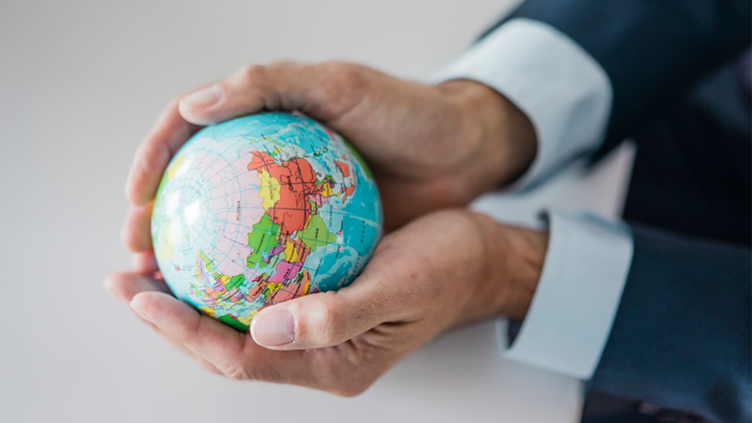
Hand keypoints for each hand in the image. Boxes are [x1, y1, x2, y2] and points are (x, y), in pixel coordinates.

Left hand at [107, 209, 546, 394]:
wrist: (477, 259)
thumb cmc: (445, 273)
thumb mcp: (399, 289)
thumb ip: (335, 316)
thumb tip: (263, 329)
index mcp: (330, 364)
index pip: (240, 359)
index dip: (184, 331)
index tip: (141, 295)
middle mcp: (313, 352)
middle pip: (225, 344)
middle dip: (170, 317)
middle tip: (125, 279)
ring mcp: (314, 327)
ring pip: (236, 317)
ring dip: (191, 294)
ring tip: (148, 262)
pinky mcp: (318, 297)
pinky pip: (260, 288)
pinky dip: (227, 268)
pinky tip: (209, 238)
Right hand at [122, 61, 536, 253]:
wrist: (462, 151)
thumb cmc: (407, 110)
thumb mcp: (342, 85)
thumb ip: (270, 85)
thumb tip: (193, 107)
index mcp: (264, 113)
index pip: (189, 130)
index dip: (152, 159)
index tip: (136, 197)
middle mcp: (268, 156)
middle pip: (195, 185)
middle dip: (157, 217)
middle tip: (138, 252)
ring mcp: (289, 196)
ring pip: (226, 226)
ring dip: (191, 254)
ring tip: (168, 284)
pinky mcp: (314, 228)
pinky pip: (269, 252)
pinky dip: (245, 272)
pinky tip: (230, 298)